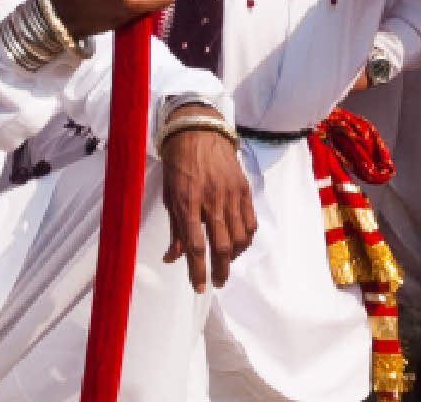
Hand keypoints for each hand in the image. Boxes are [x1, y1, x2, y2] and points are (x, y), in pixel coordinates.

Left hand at [159, 112, 256, 290]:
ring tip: (226, 262)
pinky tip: (238, 244)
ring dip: (233, 256)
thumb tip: (172, 259)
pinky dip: (246, 239)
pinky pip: (250, 222)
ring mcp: (231, 195)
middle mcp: (212, 201)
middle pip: (222, 246)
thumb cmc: (179, 166)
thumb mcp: (169, 197)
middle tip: (217, 282)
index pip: (195, 246)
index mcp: (188, 203)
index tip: (199, 288)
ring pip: (239, 238)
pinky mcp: (244, 189)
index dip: (198, 271)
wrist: (198, 132)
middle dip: (220, 270)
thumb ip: (174, 229)